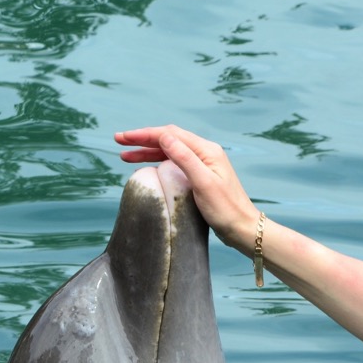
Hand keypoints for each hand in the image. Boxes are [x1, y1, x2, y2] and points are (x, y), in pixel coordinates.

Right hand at [115, 125, 258, 251]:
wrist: (243, 228)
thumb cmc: (226, 209)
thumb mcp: (203, 183)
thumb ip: (184, 158)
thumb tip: (164, 136)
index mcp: (206, 151)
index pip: (170, 135)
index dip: (145, 134)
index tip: (124, 138)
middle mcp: (205, 154)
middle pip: (168, 140)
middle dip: (143, 140)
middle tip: (119, 142)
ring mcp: (203, 165)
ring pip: (170, 152)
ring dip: (148, 152)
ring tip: (125, 156)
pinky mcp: (201, 178)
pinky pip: (174, 164)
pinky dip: (158, 163)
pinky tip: (146, 168)